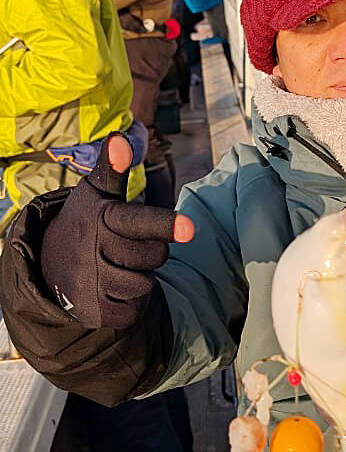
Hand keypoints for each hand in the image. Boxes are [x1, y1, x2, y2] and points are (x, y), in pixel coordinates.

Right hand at [40, 134, 193, 328]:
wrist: (49, 265)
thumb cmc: (87, 223)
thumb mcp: (97, 194)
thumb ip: (113, 168)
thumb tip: (120, 139)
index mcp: (103, 219)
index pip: (139, 221)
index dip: (165, 224)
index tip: (190, 228)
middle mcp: (95, 251)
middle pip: (156, 255)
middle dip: (150, 252)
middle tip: (125, 246)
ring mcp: (93, 284)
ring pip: (146, 284)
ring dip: (139, 278)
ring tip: (116, 266)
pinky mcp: (96, 312)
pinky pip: (136, 309)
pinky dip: (131, 301)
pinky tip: (112, 289)